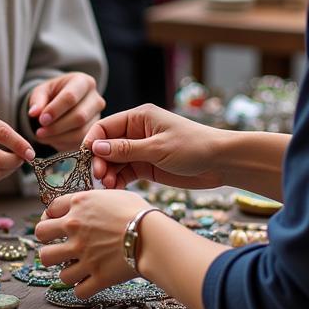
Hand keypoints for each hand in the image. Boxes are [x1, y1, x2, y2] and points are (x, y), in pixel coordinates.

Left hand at [27, 72, 104, 150]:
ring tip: (42, 136)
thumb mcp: (42, 91)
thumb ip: (37, 100)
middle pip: (80, 116)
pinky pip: (80, 142)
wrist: (62, 104)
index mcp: (84, 82)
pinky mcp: (94, 132)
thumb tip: (34, 113)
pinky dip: (63, 143)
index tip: (41, 120)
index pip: (71, 97)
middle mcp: (96, 99)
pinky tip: (51, 139)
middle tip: (39, 132)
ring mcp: (98, 117)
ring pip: (81, 132)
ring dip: (59, 137)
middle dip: (57, 127)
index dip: (55, 110)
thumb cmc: (52, 94)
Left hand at [34, 188, 150, 298]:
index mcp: (78, 205)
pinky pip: (77, 289)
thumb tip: (91, 206)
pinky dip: (82, 288)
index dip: (50, 218)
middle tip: (60, 247)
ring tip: (75, 267)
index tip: (57, 226)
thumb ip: (96, 201)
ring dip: (63, 265)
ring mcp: (82, 253)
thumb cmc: (140, 212)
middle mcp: (74, 228)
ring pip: (51, 263)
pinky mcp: (96, 276)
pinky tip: (90, 283)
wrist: (154, 236)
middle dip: (48, 239)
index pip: (49, 210)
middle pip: (40, 236)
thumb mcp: (114, 196)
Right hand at [84, 104, 224, 188]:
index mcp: (139, 118)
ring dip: (108, 173)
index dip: (93, 141)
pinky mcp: (147, 166)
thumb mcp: (157, 148)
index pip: (106, 127)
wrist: (221, 162)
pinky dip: (118, 180)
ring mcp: (141, 150)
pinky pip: (125, 172)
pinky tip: (115, 190)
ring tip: (108, 187)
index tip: (87, 159)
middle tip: (99, 178)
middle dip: (100, 161)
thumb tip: (95, 147)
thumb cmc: (193, 147)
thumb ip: (126, 149)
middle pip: (107, 146)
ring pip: (114, 161)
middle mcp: (136, 132)